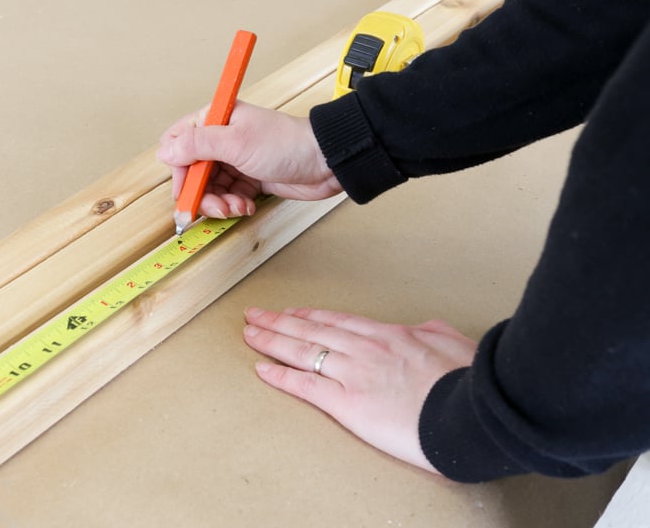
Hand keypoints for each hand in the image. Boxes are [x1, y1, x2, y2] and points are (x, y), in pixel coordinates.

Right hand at [156, 102, 341, 218]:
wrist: (325, 162)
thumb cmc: (285, 144)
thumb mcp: (235, 142)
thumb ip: (196, 145)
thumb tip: (165, 151)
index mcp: (215, 120)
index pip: (178, 143)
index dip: (179, 169)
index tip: (186, 189)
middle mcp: (222, 139)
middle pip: (192, 172)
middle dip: (200, 193)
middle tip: (214, 207)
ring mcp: (235, 159)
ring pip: (209, 188)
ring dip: (218, 203)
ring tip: (235, 208)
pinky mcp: (248, 178)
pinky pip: (227, 195)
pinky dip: (233, 204)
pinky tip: (246, 206)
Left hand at [242, 307, 475, 472]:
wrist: (475, 411)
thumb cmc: (471, 383)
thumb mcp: (456, 345)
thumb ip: (435, 334)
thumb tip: (426, 328)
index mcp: (391, 335)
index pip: (340, 321)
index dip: (311, 316)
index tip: (294, 312)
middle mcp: (366, 349)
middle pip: (312, 329)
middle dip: (280, 321)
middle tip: (255, 315)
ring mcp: (354, 374)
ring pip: (302, 351)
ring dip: (271, 341)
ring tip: (249, 333)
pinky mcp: (348, 404)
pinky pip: (306, 386)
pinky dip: (280, 377)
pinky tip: (261, 369)